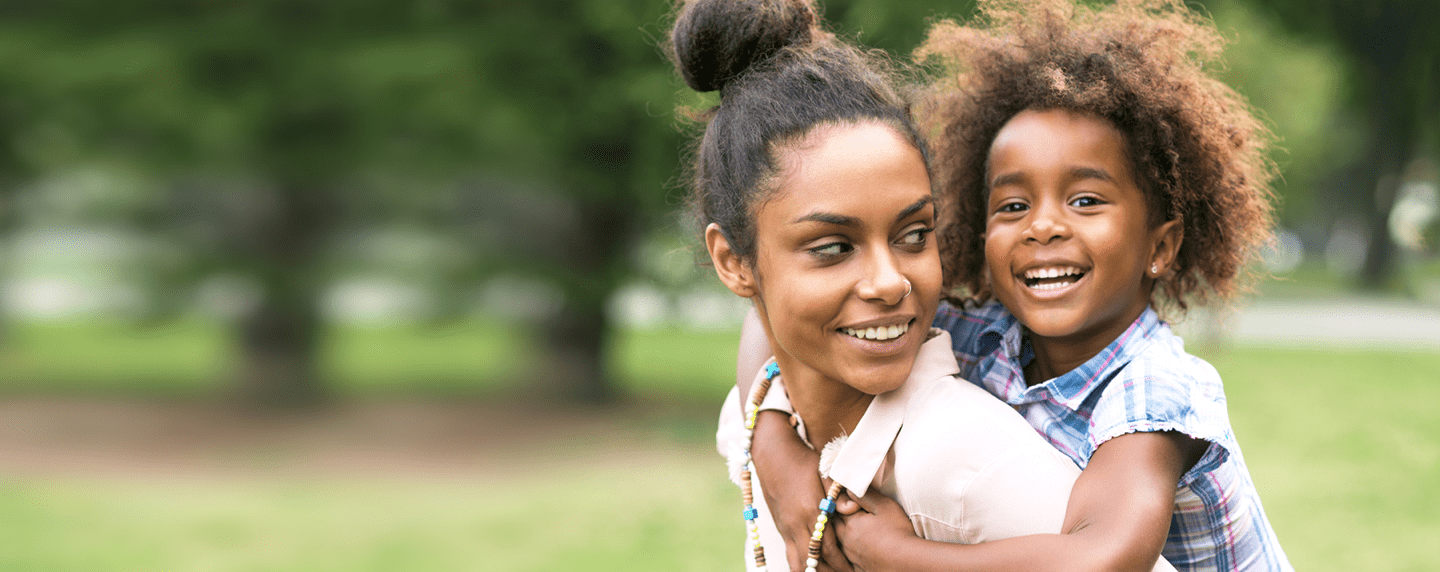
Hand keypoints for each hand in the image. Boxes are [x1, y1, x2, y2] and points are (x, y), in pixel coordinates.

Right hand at [752, 411, 853, 571]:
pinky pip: (789, 553)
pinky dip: (800, 563)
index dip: (841, 561)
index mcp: (810, 510)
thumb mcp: (825, 471)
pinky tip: (811, 564)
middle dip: (829, 570)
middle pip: (812, 561)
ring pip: (796, 562)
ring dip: (811, 570)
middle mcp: (795, 523)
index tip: (853, 568)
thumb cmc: (803, 460)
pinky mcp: (779, 527)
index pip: (828, 547)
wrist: (772, 453)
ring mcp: (785, 527)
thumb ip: (839, 491)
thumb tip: (852, 508)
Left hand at [835, 490, 917, 571]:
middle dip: (837, 517)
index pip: (837, 508)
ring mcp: (852, 556)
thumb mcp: (884, 506)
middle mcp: (847, 540)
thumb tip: (849, 488)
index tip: (842, 496)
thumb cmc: (898, 532)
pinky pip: (846, 558)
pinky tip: (856, 549)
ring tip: (849, 529)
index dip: (839, 501)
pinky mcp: (858, 568)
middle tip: (843, 511)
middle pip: (834, 525)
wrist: (907, 562)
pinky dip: (848, 552)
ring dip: (841, 534)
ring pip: (839, 542)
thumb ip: (865, 496)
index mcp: (852, 523)